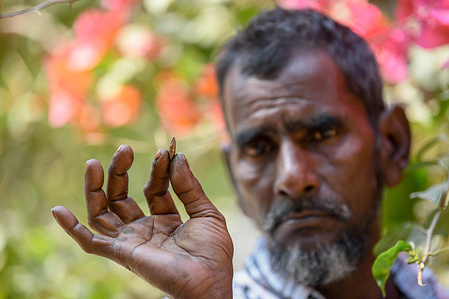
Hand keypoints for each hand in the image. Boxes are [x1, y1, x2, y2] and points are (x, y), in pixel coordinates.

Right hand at [51, 145, 233, 297]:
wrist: (209, 280)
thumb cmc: (212, 252)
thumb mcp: (206, 213)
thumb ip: (189, 187)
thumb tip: (178, 157)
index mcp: (166, 219)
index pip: (154, 188)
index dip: (158, 170)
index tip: (165, 152)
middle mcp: (145, 228)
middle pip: (123, 196)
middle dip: (121, 171)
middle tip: (125, 149)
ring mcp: (131, 240)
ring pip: (103, 212)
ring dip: (96, 188)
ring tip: (93, 163)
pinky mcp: (122, 253)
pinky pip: (91, 243)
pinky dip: (72, 229)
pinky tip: (58, 209)